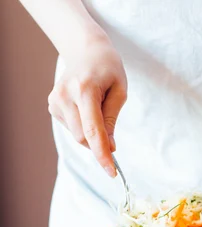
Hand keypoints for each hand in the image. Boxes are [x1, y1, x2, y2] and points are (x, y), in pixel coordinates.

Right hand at [48, 34, 126, 176]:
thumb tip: (109, 148)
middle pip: (83, 138)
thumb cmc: (108, 69)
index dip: (102, 155)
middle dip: (99, 144)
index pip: (93, 131)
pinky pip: (72, 128)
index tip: (111, 172)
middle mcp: (65, 95)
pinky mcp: (52, 105)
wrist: (86, 51)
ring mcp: (56, 100)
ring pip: (77, 136)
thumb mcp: (119, 92)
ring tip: (97, 108)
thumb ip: (112, 121)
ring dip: (91, 133)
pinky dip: (83, 126)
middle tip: (112, 137)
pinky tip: (86, 108)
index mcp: (84, 89)